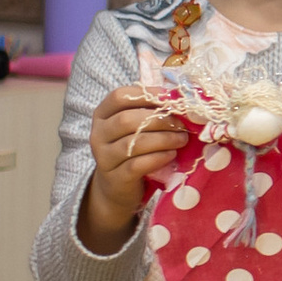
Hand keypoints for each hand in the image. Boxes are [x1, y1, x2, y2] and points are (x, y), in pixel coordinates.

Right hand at [80, 85, 187, 251]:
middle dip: (160, 120)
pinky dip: (157, 158)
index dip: (147, 94)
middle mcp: (98, 134)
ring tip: (182, 139)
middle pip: (126, 120)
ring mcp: (104, 157)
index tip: (171, 98)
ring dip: (163, 139)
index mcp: (103, 114)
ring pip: (132, 143)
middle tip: (183, 125)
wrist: (118, 186)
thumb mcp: (138, 127)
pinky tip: (171, 155)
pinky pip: (136, 165)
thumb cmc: (134, 149)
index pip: (119, 97)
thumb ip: (152, 111)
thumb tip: (181, 97)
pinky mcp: (115, 177)